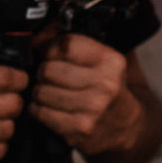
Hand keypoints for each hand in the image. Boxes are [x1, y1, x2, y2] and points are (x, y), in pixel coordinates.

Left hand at [31, 34, 139, 152]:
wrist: (123, 124)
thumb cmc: (104, 87)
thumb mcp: (100, 59)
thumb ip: (71, 43)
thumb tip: (38, 34)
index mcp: (112, 61)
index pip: (66, 44)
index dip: (52, 48)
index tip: (53, 54)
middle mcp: (106, 84)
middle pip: (48, 69)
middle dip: (43, 72)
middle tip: (51, 77)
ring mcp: (93, 108)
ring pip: (41, 91)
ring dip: (40, 92)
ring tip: (52, 94)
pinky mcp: (79, 129)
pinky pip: (40, 112)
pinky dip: (39, 109)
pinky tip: (52, 108)